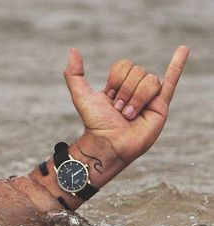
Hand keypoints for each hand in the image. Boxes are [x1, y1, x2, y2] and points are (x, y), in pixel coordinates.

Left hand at [64, 46, 188, 163]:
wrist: (109, 143)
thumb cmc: (95, 123)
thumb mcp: (81, 96)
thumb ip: (74, 74)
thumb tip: (73, 50)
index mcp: (119, 85)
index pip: (124, 65)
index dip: (116, 79)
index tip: (109, 96)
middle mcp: (134, 89)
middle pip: (138, 71)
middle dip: (126, 91)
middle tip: (119, 110)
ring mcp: (148, 97)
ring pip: (151, 80)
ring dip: (137, 98)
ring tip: (129, 115)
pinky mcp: (160, 106)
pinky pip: (171, 82)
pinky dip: (178, 65)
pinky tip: (183, 49)